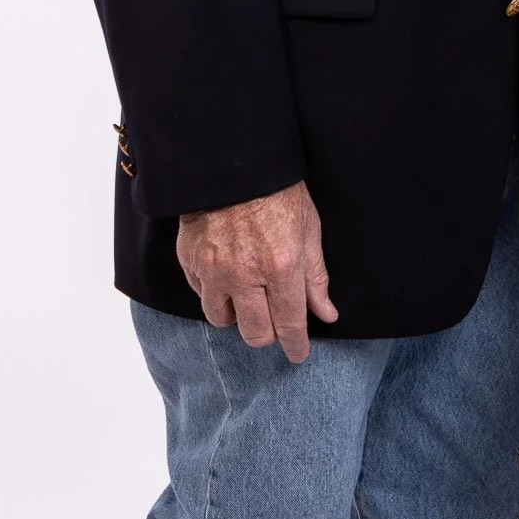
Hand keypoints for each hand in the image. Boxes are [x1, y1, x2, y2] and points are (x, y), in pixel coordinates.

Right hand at [176, 180, 337, 361]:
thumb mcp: (309, 229)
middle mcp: (245, 275)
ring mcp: (214, 270)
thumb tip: (326, 313)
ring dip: (237, 315)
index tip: (298, 356)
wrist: (234, 163)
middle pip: (254, 333)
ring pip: (222, 320)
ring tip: (248, 297)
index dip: (296, 345)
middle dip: (267, 334)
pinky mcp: (191, 261)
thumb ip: (316, 277)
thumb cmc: (279, 192)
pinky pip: (202, 294)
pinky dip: (215, 292)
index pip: (289, 323)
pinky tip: (226, 275)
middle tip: (274, 322)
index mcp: (281, 266)